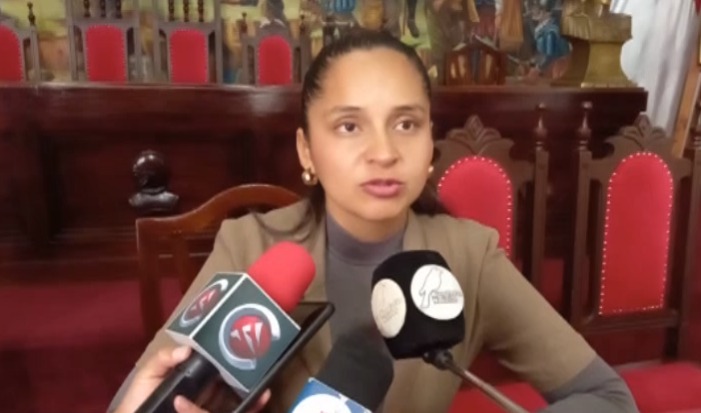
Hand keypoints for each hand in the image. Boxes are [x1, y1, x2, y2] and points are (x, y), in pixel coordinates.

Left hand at [115, 346, 270, 412]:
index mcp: (194, 382)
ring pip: (235, 401)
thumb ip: (164, 359)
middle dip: (249, 379)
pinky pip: (232, 412)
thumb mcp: (149, 375)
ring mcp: (208, 406)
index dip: (232, 361)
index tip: (246, 352)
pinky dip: (248, 408)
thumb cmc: (138, 402)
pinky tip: (258, 401)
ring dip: (252, 396)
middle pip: (232, 386)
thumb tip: (188, 349)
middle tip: (261, 370)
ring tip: (264, 390)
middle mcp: (205, 396)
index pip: (218, 371)